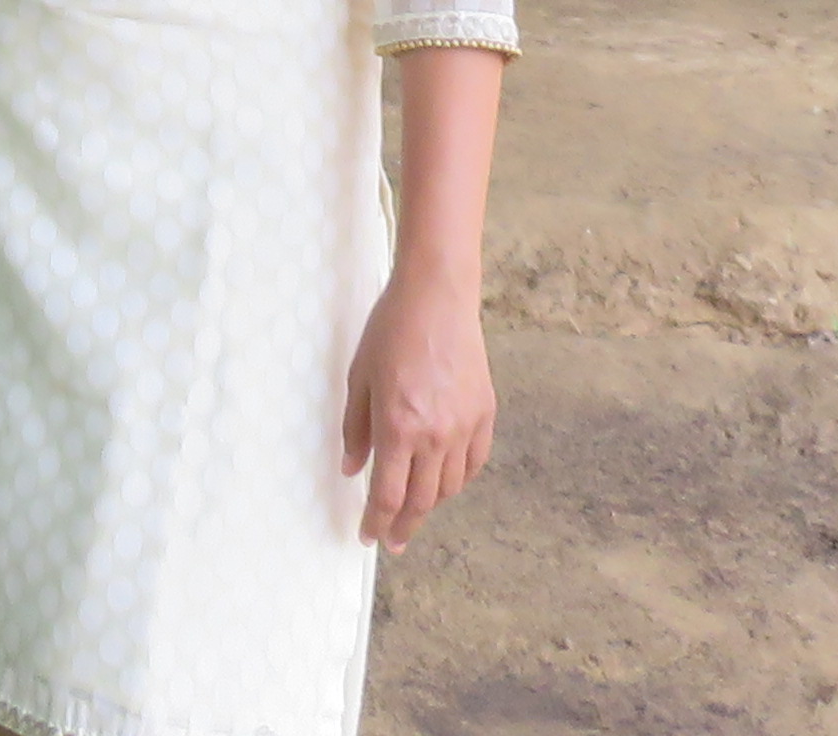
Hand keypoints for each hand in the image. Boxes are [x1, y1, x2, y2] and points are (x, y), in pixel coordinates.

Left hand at [342, 267, 492, 551]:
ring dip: (430, 504)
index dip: (377, 523)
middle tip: (393, 541)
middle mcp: (435, 435)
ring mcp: (464, 427)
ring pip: (449, 487)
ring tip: (414, 507)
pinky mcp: (485, 414)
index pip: (388, 496)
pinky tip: (445, 481)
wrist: (437, 297)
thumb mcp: (359, 378)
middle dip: (404, 527)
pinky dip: (458, 480)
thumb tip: (353, 469)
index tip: (368, 537)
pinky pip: (474, 463)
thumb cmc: (391, 330)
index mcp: (398, 427)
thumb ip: (356, 430)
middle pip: (421, 502)